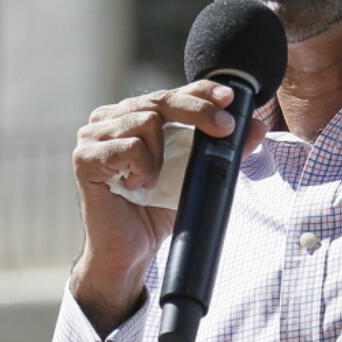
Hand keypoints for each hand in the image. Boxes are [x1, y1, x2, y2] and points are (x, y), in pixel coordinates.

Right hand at [70, 80, 266, 334]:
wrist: (131, 251)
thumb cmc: (158, 209)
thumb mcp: (197, 174)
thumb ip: (224, 149)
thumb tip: (257, 126)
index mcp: (135, 115)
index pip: (171, 92)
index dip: (202, 90)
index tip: (229, 98)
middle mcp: (110, 119)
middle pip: (160, 99)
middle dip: (198, 110)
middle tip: (225, 128)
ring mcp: (93, 137)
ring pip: (145, 119)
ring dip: (164, 151)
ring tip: (156, 178)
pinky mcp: (84, 159)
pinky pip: (128, 146)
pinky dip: (144, 166)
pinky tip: (138, 184)